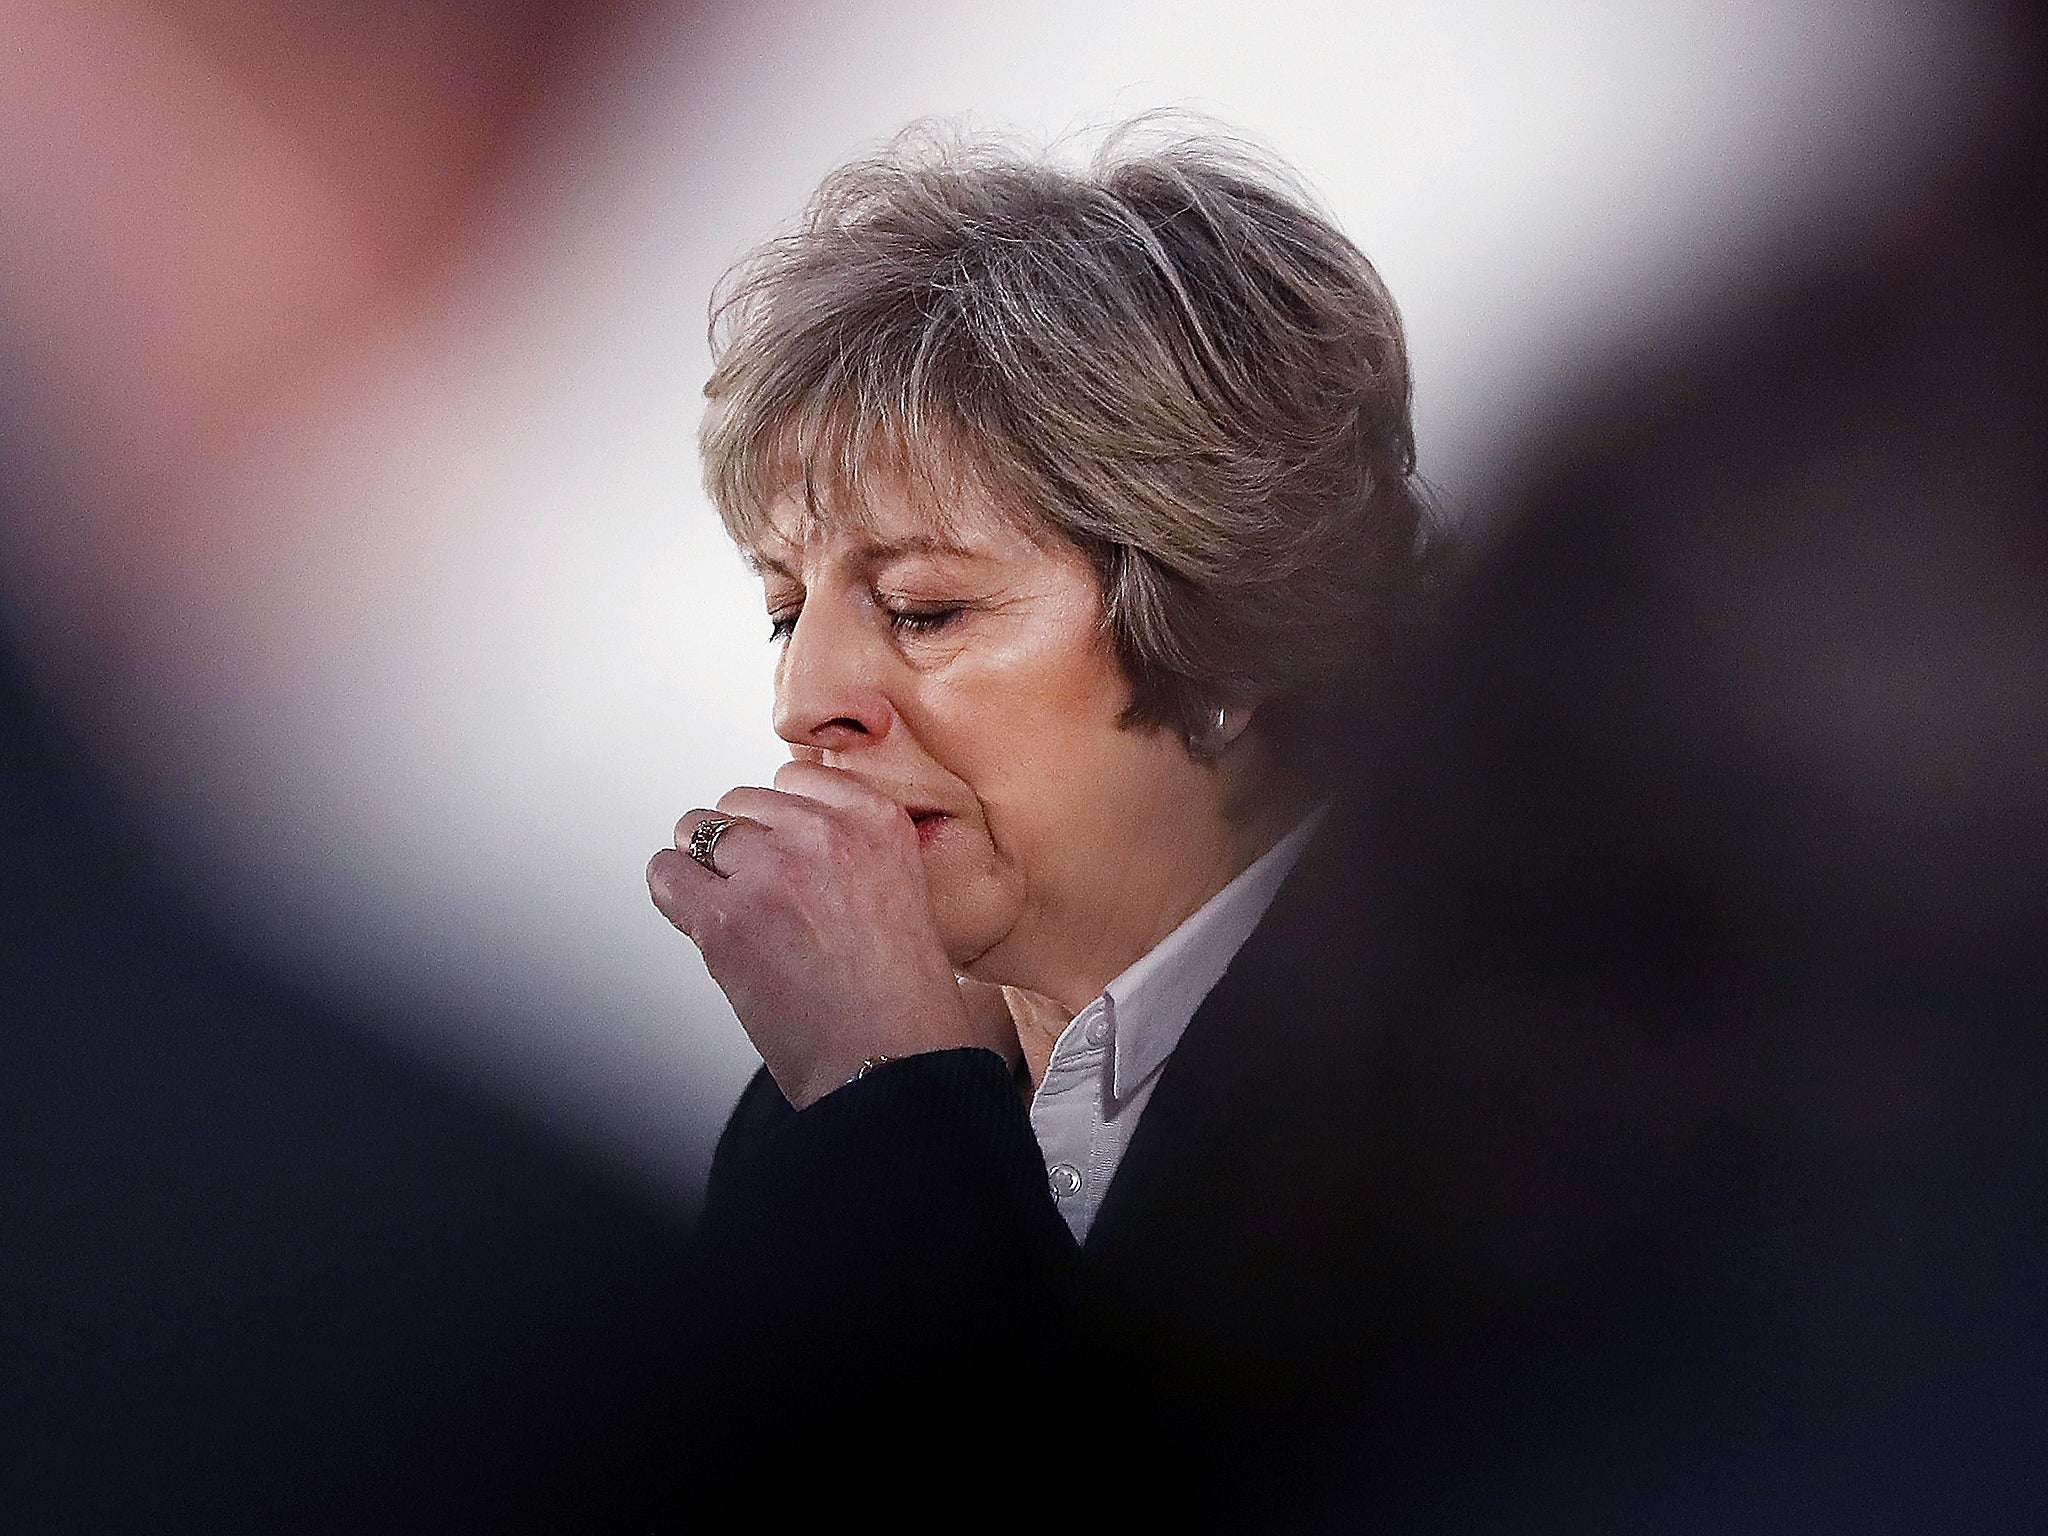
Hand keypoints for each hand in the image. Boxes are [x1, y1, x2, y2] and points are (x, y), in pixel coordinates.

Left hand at [648, 761, 1018, 1107]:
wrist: (891, 1065)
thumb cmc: (900, 997)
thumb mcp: (899, 888)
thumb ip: (846, 846)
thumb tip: (773, 829)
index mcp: (876, 820)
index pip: (794, 777)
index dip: (782, 823)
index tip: (789, 857)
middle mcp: (823, 834)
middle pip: (740, 803)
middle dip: (742, 846)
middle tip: (764, 899)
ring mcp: (771, 874)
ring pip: (697, 831)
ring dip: (706, 869)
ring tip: (737, 915)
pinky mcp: (726, 921)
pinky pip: (666, 876)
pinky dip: (674, 895)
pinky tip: (702, 925)